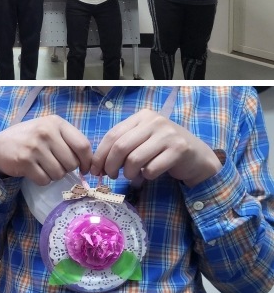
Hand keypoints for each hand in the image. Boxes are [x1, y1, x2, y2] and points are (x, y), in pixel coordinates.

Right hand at [0, 113, 91, 182]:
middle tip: (55, 164)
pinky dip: (42, 180)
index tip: (84, 168)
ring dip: (53, 175)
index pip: (83, 145)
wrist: (0, 145)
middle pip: (72, 163)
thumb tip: (90, 163)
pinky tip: (34, 170)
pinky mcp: (25, 161)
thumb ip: (68, 140)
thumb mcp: (49, 130)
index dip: (87, 161)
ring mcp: (35, 146)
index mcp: (56, 123)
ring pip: (59, 174)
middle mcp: (46, 132)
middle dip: (66, 169)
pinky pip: (45, 180)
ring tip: (43, 166)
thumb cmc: (30, 138)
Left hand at [91, 108, 221, 188]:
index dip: (101, 154)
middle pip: (121, 146)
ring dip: (129, 174)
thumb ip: (124, 145)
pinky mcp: (178, 150)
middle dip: (111, 166)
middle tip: (111, 176)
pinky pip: (152, 169)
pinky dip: (146, 177)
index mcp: (142, 116)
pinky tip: (150, 175)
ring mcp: (167, 134)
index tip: (95, 169)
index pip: (113, 134)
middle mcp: (154, 121)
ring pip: (135, 159)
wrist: (197, 156)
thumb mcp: (143, 140)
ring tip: (132, 177)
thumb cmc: (164, 149)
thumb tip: (98, 164)